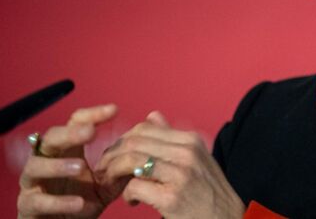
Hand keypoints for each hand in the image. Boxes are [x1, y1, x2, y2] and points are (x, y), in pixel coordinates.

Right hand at [17, 104, 123, 218]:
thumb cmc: (82, 203)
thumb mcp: (106, 185)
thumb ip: (121, 168)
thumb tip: (144, 148)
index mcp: (66, 151)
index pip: (75, 124)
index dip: (92, 114)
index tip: (114, 110)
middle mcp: (45, 161)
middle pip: (51, 138)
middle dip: (69, 133)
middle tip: (90, 131)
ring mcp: (33, 184)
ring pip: (35, 167)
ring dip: (57, 165)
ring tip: (80, 167)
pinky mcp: (26, 207)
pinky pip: (37, 201)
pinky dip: (58, 202)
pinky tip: (78, 203)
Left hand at [96, 111, 244, 218]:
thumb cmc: (209, 192)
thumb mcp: (196, 159)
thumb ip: (172, 138)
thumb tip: (152, 115)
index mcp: (191, 140)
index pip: (145, 128)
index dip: (123, 140)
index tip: (116, 155)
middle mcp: (187, 153)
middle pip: (135, 142)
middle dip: (113, 156)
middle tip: (107, 170)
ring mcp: (180, 175)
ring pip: (132, 161)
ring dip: (115, 173)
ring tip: (115, 184)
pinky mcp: (172, 198)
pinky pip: (135, 187)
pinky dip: (127, 194)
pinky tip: (133, 201)